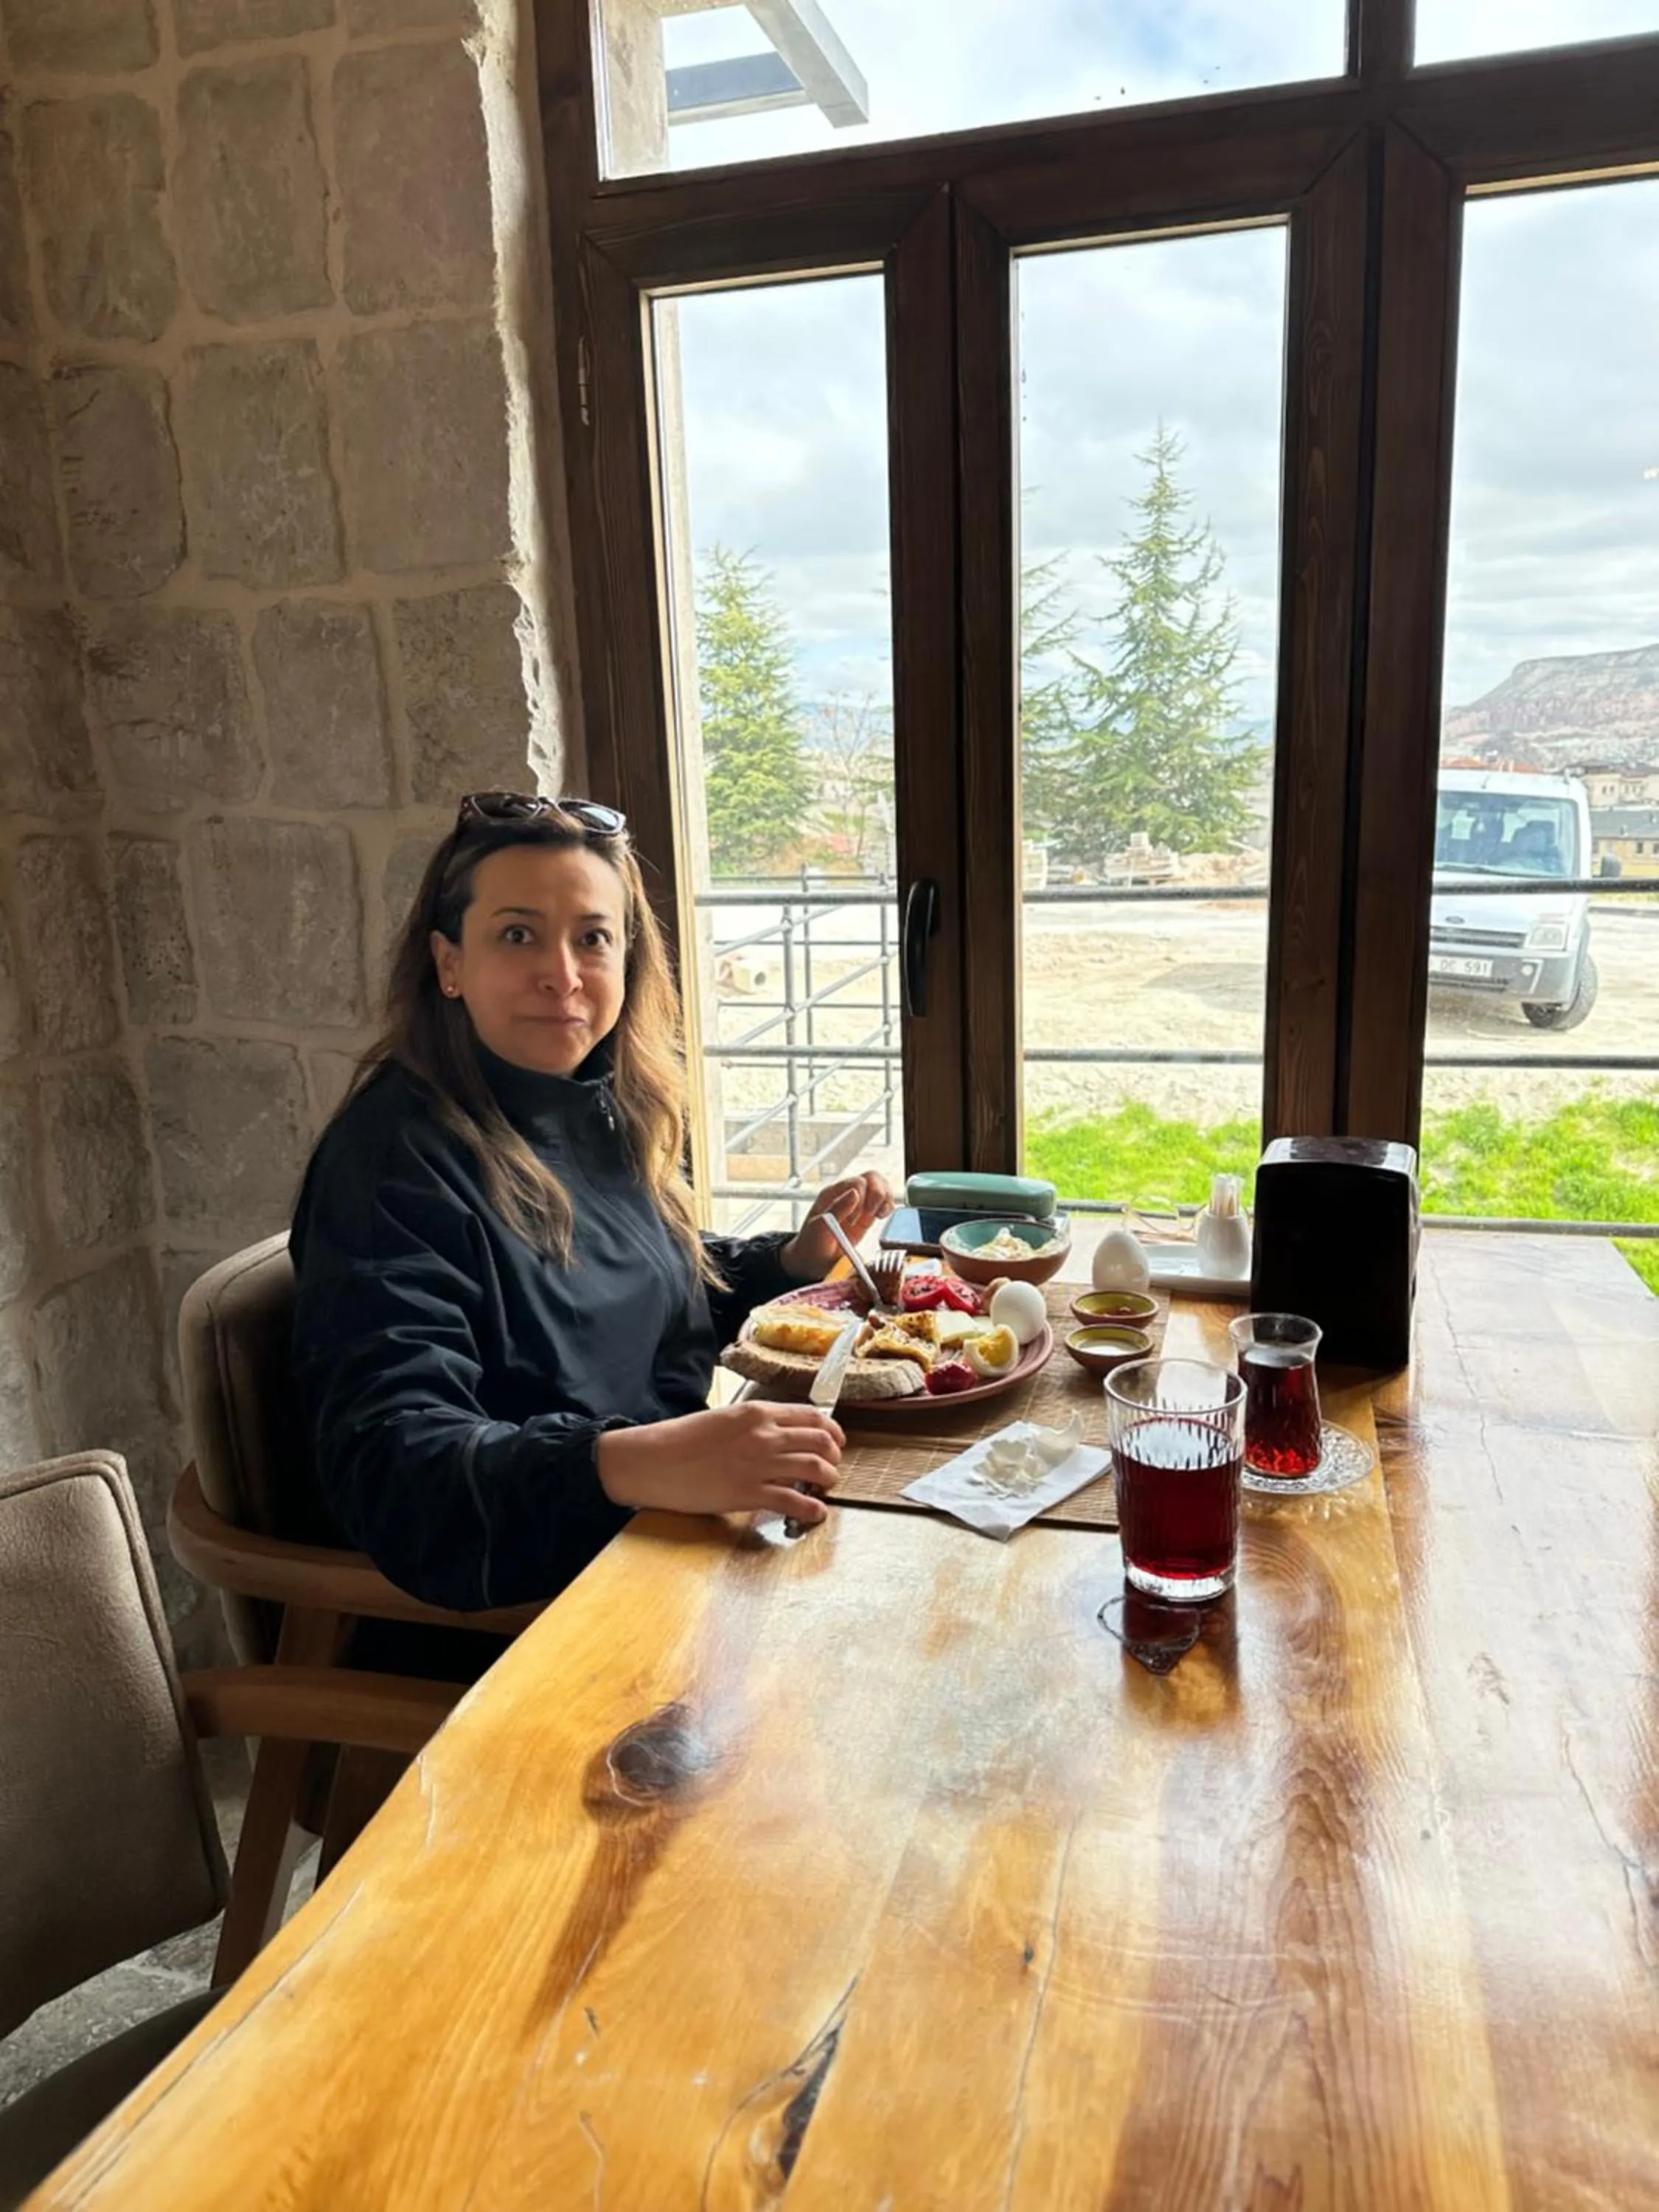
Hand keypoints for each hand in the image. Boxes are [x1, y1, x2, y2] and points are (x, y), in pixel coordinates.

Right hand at [595, 1401, 843, 1525]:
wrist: (654, 1460)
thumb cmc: (682, 1440)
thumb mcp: (724, 1419)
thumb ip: (754, 1424)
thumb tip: (778, 1434)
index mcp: (758, 1412)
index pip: (812, 1416)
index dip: (832, 1431)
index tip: (835, 1441)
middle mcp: (765, 1435)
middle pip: (821, 1441)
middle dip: (834, 1456)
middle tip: (832, 1467)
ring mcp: (759, 1464)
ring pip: (815, 1468)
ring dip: (829, 1479)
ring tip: (825, 1487)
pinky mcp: (749, 1493)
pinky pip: (794, 1500)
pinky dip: (813, 1508)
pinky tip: (816, 1512)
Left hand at [781, 1170, 894, 1281]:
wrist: (814, 1263)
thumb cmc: (812, 1245)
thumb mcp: (819, 1229)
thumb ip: (837, 1210)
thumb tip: (855, 1193)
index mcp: (832, 1194)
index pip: (856, 1182)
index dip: (861, 1198)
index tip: (853, 1220)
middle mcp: (846, 1195)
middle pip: (871, 1178)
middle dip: (878, 1194)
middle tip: (872, 1212)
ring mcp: (858, 1204)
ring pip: (880, 1186)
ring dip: (885, 1198)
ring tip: (879, 1215)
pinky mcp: (867, 1216)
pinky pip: (884, 1202)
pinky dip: (888, 1207)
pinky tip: (881, 1217)